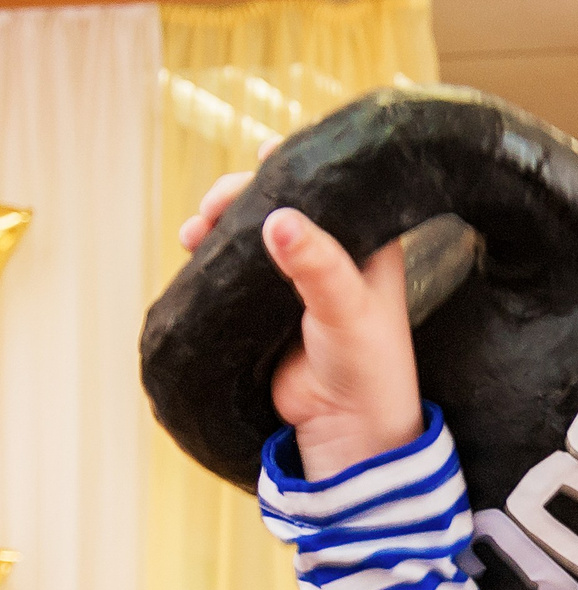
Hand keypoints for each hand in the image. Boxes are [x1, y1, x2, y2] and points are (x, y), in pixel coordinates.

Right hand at [179, 155, 422, 481]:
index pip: (331, 187)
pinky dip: (212, 253)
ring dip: (220, 223)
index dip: (296, 166)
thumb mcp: (346, 310)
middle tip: (212, 207)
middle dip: (241, 197)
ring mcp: (296, 277)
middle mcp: (334, 253)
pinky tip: (192, 247)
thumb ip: (316, 265)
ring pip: (252, 231)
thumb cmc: (366, 367)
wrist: (348, 429)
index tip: (263, 155)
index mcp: (368, 245)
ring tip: (194, 231)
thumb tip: (277, 219)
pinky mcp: (266, 302)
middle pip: (281, 202)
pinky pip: (234, 265)